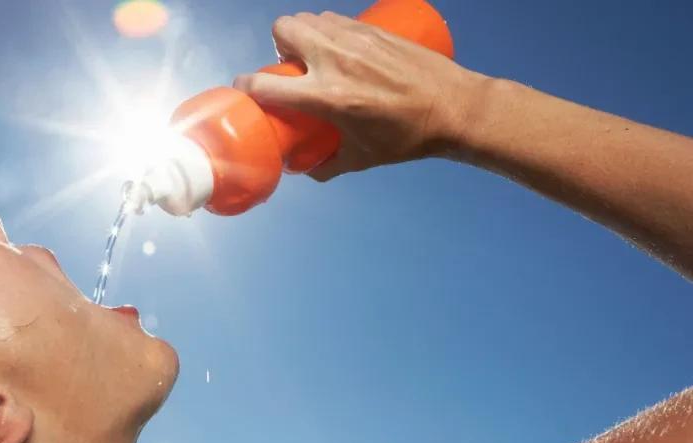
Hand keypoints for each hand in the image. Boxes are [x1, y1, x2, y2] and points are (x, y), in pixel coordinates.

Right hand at [233, 11, 484, 179]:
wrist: (453, 108)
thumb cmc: (406, 138)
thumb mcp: (360, 158)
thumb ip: (326, 165)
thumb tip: (302, 168)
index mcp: (327, 97)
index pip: (266, 84)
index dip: (246, 86)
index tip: (245, 90)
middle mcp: (335, 61)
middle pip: (283, 30)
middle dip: (279, 45)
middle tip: (291, 65)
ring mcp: (354, 39)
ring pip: (308, 18)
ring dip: (302, 34)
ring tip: (315, 55)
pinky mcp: (371, 29)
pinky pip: (333, 18)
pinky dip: (326, 29)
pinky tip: (338, 46)